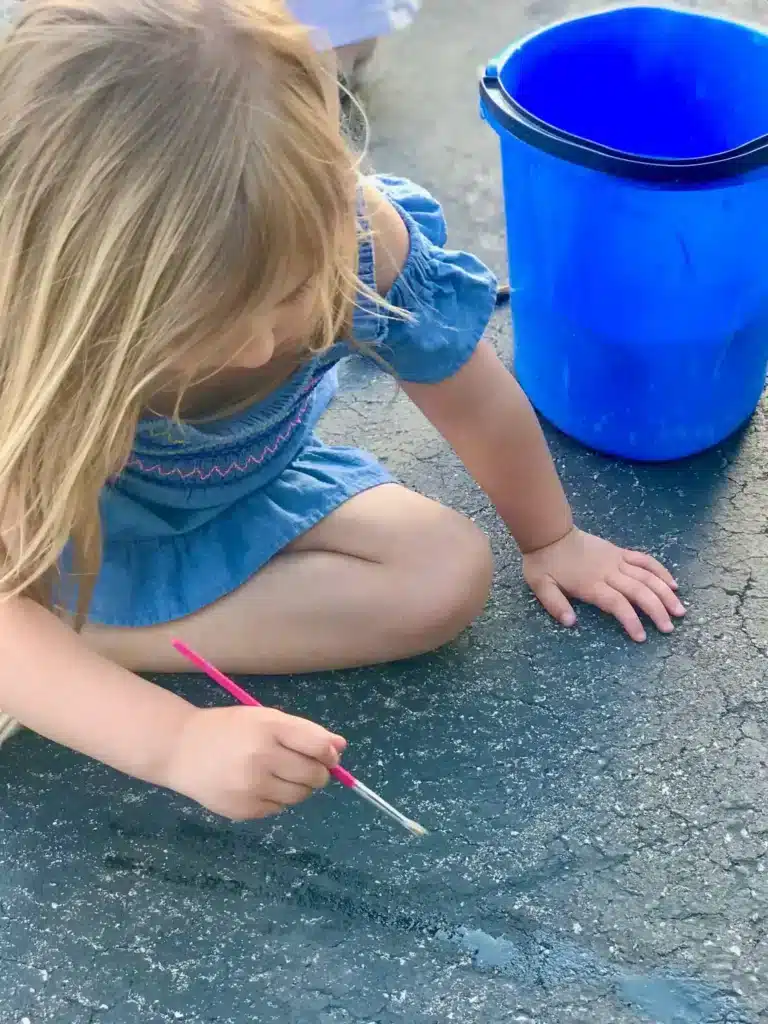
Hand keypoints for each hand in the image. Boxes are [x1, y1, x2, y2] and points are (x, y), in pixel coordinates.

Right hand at [164, 705, 346, 819]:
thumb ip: (305, 732)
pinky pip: (278, 809)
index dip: (329, 753)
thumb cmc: (229, 729)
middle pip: (314, 776)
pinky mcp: (243, 810)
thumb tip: (341, 748)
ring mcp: (251, 788)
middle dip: (317, 773)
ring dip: (299, 787)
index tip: (328, 755)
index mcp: (269, 728)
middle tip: (303, 766)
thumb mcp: (265, 718)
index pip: (318, 746)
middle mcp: (261, 758)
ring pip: (299, 796)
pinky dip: (276, 798)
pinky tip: (257, 785)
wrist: (181, 749)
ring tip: (279, 774)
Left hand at [523, 527, 684, 641]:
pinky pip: (644, 560)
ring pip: (647, 576)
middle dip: (657, 610)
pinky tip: (672, 583)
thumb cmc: (544, 563)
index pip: (617, 604)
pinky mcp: (619, 552)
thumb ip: (555, 605)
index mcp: (591, 584)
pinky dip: (660, 570)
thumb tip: (570, 622)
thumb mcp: (541, 585)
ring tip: (680, 610)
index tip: (642, 637)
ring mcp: (617, 560)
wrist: (549, 533)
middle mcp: (609, 572)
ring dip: (665, 593)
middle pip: (639, 591)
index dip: (631, 620)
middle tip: (669, 628)